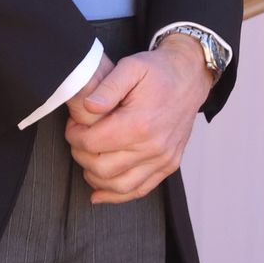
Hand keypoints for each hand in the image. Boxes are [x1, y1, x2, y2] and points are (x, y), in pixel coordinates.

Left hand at [64, 34, 213, 201]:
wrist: (189, 78)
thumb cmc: (158, 72)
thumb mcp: (130, 67)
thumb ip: (107, 87)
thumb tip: (88, 106)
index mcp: (139, 123)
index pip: (92, 143)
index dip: (74, 135)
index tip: (74, 126)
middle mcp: (153, 146)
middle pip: (101, 168)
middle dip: (81, 155)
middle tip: (79, 140)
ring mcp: (163, 159)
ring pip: (119, 186)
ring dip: (95, 177)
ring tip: (88, 160)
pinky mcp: (169, 165)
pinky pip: (140, 190)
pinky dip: (117, 195)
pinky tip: (100, 191)